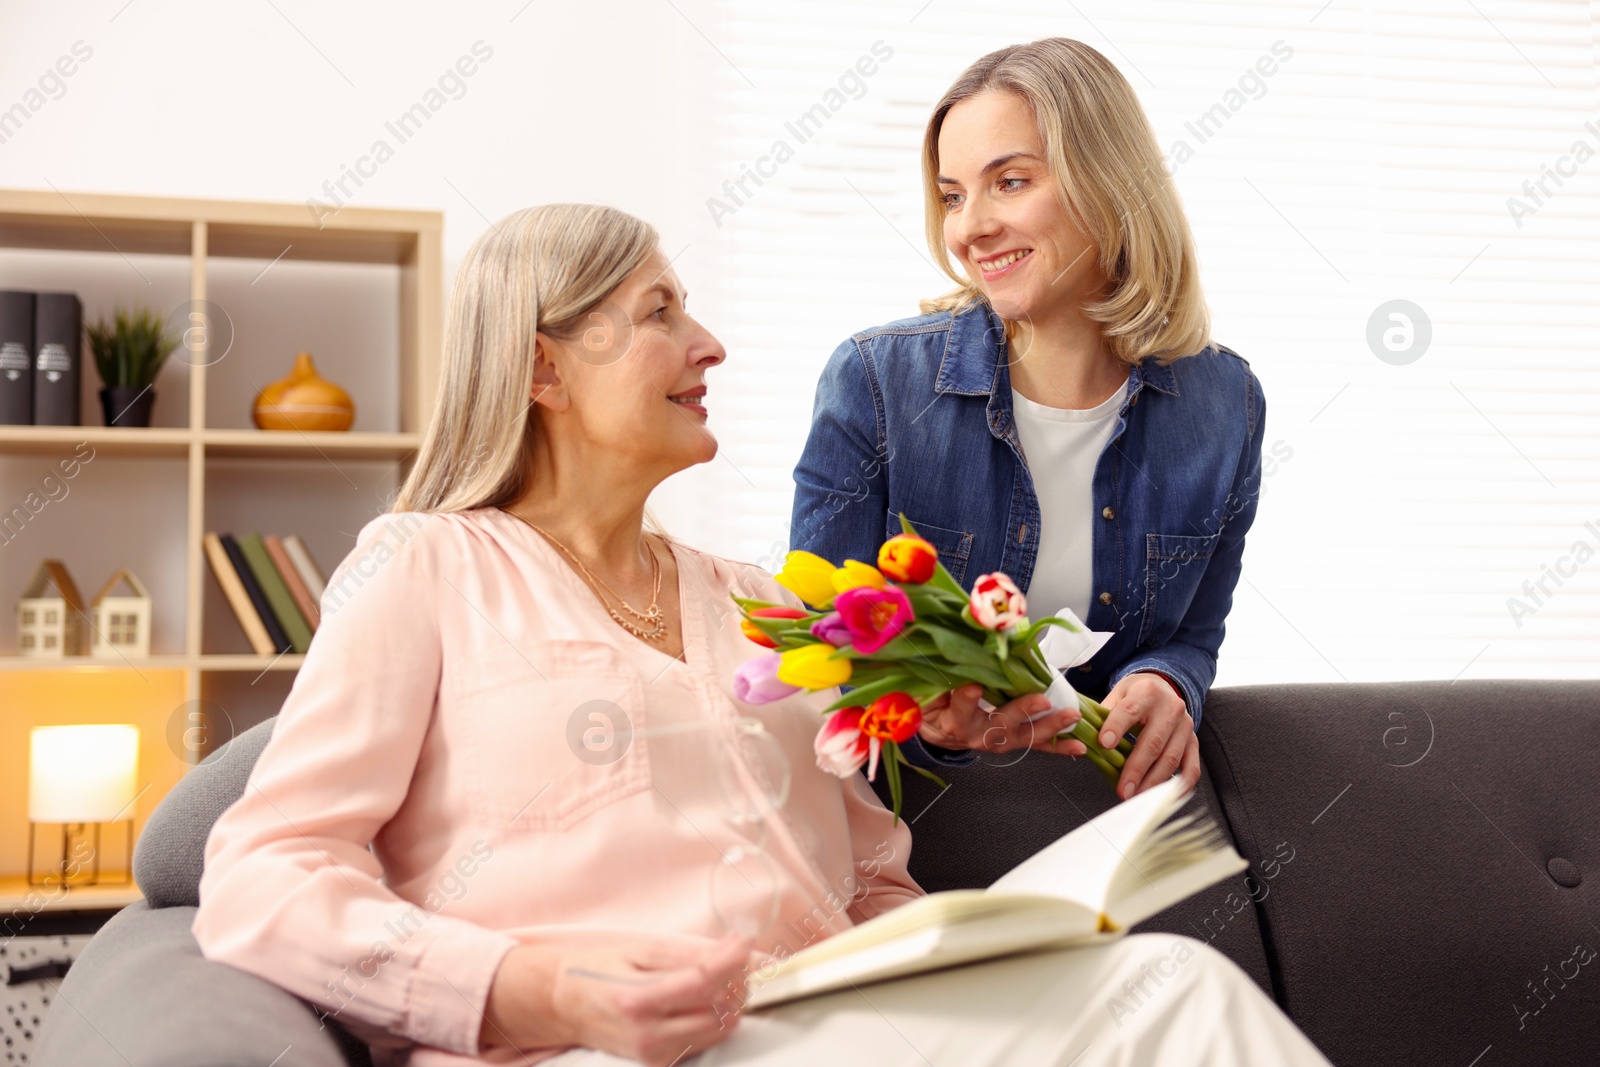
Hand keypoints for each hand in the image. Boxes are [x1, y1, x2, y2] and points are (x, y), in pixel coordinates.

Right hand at [482, 932, 754, 1064]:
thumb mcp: (637, 949)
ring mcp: (653, 1054)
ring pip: (717, 1029)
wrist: (565, 1005)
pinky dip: (712, 1018)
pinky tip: (701, 999)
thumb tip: (730, 951)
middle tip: (731, 957)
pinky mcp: (659, 1063)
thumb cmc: (598, 970)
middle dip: (735, 981)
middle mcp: (647, 1034)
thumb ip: (685, 953)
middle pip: (719, 1011)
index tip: (744, 943)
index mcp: (637, 999)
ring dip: (728, 1001)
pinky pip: (703, 1041)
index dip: (732, 961)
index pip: (704, 983)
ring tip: (717, 977)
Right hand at [918, 684, 1087, 756]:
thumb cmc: (933, 707)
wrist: (940, 732)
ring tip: (1070, 717)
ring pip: (1026, 735)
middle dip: (1023, 712)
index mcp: (954, 721)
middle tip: (1041, 701)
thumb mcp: (927, 692)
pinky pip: (1038, 745)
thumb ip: (939, 678)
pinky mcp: (1013, 741)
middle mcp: (979, 734)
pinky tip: (1079, 746)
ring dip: (1051, 726)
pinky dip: (1059, 746)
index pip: (960, 709)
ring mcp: (1000, 740)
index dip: (966, 699)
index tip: (974, 687)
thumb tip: (954, 652)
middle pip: (1001, 724)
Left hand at [1097, 673, 1200, 799]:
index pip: (1129, 711)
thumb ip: (1104, 715)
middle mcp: (1170, 708)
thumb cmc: (1136, 695)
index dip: (1116, 727)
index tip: (1104, 744)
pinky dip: (1181, 785)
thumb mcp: (1118, 694)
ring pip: (1171, 758)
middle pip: (1152, 742)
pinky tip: (1165, 795)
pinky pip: (1192, 767)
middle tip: (1123, 790)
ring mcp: (1185, 726)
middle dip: (1136, 769)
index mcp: (1147, 692)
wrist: (1164, 688)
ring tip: (1136, 796)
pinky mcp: (1194, 742)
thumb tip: (1086, 739)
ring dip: (1153, 782)